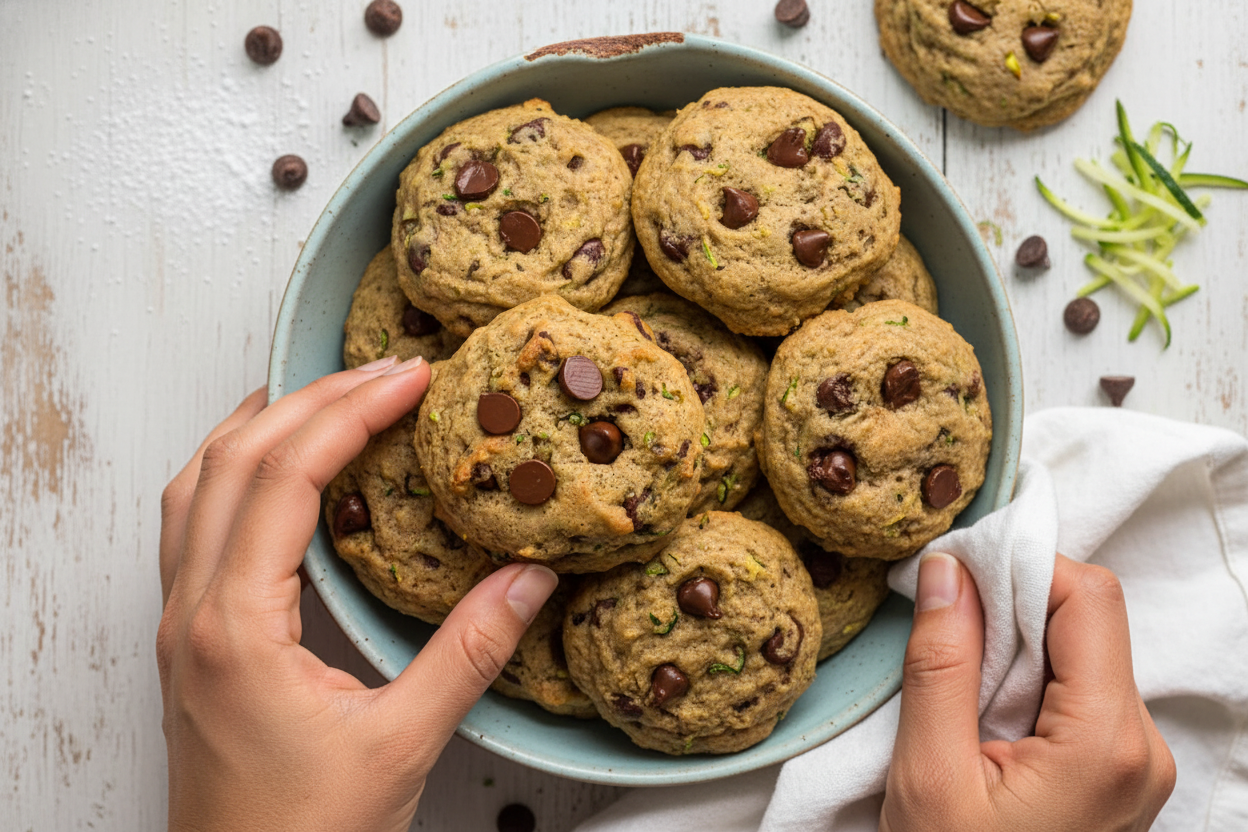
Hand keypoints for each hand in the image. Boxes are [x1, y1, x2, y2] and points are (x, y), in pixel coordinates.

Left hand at [156, 356, 557, 831]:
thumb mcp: (403, 743)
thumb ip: (470, 652)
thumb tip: (531, 577)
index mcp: (233, 627)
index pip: (285, 475)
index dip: (351, 412)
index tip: (410, 379)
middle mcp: (191, 613)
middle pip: (233, 459)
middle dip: (311, 398)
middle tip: (386, 369)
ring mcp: (180, 625)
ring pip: (196, 484)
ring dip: (260, 423)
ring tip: (324, 391)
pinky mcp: (188, 641)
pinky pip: (191, 522)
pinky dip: (233, 469)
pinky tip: (272, 470)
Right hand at [880, 553, 1175, 831]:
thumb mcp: (929, 773)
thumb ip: (943, 663)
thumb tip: (948, 570)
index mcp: (1108, 744)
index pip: (1089, 599)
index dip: (1022, 567)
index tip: (956, 573)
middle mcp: (1144, 748)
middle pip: (1089, 621)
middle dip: (1013, 607)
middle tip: (946, 632)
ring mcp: (1138, 763)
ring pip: (1082, 652)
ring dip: (1016, 646)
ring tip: (961, 689)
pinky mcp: (1119, 772)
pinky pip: (1079, 691)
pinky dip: (1028, 679)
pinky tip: (984, 713)